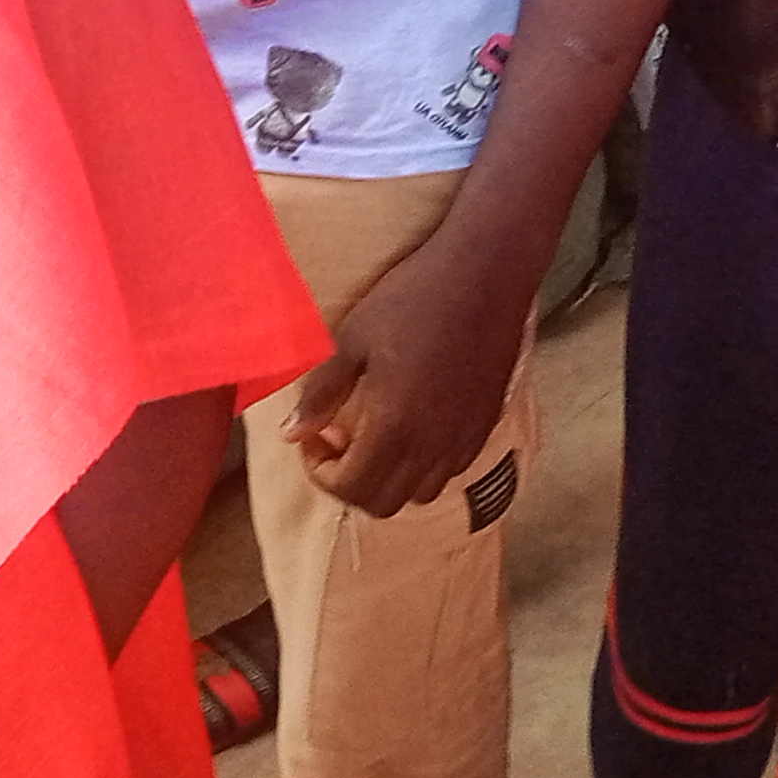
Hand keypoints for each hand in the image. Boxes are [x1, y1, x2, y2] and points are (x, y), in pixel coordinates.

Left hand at [290, 227, 539, 518]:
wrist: (485, 274)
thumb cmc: (413, 298)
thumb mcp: (353, 338)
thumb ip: (322, 393)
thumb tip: (292, 432)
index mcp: (395, 424)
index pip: (351, 488)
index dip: (320, 473)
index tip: (312, 436)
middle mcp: (432, 443)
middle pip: (384, 503)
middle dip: (350, 482)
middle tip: (335, 440)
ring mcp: (464, 437)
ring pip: (420, 493)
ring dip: (388, 478)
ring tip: (373, 436)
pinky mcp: (486, 423)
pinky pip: (451, 469)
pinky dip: (423, 465)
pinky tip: (412, 425)